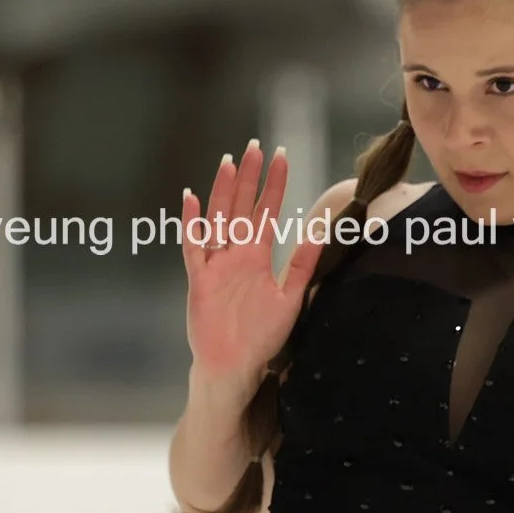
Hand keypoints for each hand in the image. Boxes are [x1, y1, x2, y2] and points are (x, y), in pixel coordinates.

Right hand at [181, 138, 322, 381]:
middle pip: (242, 206)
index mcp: (258, 255)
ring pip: (218, 219)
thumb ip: (303, 263)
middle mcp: (236, 254)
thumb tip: (322, 230)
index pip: (267, 211)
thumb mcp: (291, 296)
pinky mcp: (199, 280)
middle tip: (254, 146)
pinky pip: (195, 247)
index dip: (274, 183)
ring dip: (223, 191)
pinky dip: (193, 223)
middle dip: (249, 176)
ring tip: (229, 162)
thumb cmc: (262, 336)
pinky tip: (191, 199)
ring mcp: (216, 264)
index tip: (281, 155)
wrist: (236, 366)